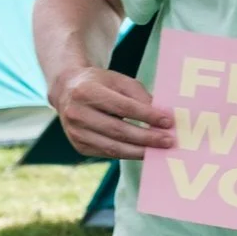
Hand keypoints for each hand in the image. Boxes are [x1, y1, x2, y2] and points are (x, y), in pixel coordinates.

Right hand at [51, 64, 174, 160]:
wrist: (67, 91)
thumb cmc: (100, 84)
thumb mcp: (119, 81)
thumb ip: (140, 96)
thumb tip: (162, 117)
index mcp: (86, 91)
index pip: (123, 107)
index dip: (147, 116)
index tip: (168, 121)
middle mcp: (77, 113)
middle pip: (118, 130)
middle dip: (146, 138)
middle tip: (169, 141)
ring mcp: (75, 133)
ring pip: (113, 147)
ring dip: (140, 151)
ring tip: (160, 151)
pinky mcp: (79, 146)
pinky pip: (108, 153)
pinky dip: (128, 154)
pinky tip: (144, 152)